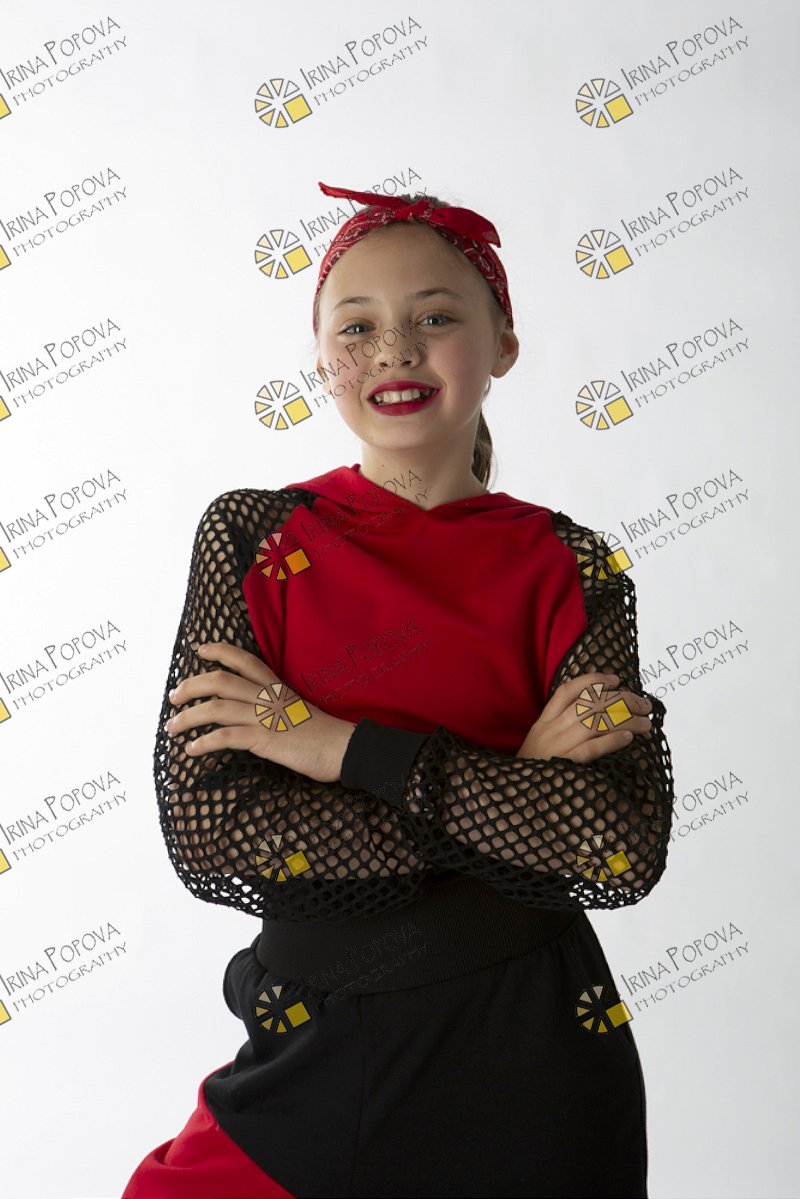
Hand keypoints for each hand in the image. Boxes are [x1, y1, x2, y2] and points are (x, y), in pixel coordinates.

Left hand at [165, 641, 355, 783]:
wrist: (344, 748)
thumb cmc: (324, 734)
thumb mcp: (296, 710)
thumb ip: (274, 707)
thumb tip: (252, 714)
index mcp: (276, 687)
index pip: (244, 659)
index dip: (219, 651)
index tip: (199, 650)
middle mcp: (268, 697)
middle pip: (220, 681)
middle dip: (191, 686)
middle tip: (173, 697)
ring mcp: (266, 717)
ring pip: (217, 708)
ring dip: (188, 717)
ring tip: (172, 727)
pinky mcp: (265, 739)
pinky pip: (226, 737)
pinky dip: (205, 743)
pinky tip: (192, 750)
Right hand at [517, 672, 652, 763]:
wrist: (512, 799)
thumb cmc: (531, 772)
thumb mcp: (538, 744)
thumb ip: (558, 730)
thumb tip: (596, 718)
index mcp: (543, 722)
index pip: (567, 691)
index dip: (593, 680)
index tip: (616, 679)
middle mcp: (550, 729)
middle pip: (589, 704)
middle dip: (622, 700)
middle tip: (644, 705)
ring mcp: (556, 747)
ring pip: (594, 723)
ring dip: (625, 720)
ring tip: (646, 723)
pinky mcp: (563, 766)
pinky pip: (590, 749)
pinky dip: (610, 741)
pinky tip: (628, 738)